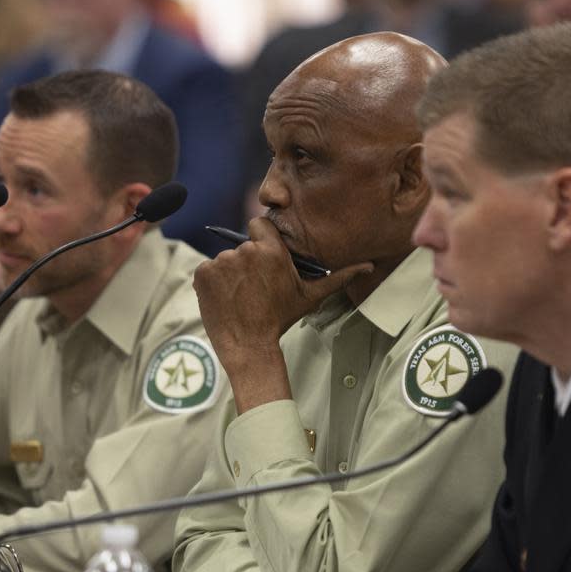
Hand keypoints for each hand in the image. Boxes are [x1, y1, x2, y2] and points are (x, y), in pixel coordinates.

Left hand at [193, 218, 370, 412]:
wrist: (249, 347)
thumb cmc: (282, 320)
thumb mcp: (312, 296)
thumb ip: (339, 276)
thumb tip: (368, 266)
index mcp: (272, 251)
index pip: (258, 224)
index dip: (261, 241)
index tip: (264, 261)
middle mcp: (245, 251)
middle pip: (243, 245)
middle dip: (247, 262)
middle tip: (254, 288)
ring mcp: (221, 262)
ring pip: (225, 259)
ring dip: (230, 274)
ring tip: (240, 296)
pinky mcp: (202, 274)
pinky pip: (207, 270)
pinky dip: (213, 283)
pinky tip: (225, 300)